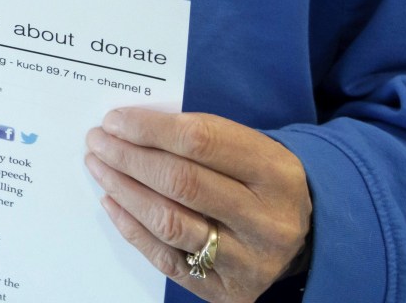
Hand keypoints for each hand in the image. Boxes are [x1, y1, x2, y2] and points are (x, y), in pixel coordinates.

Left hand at [85, 109, 311, 300]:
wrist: (307, 240)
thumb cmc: (262, 183)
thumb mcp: (253, 151)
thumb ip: (203, 139)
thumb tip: (130, 128)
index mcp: (277, 173)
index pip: (202, 140)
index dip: (150, 128)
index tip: (115, 120)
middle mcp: (267, 220)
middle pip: (182, 182)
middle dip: (129, 158)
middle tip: (98, 142)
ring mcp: (248, 261)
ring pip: (170, 222)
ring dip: (124, 191)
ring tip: (99, 167)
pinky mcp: (227, 291)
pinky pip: (166, 259)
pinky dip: (132, 228)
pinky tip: (112, 202)